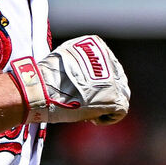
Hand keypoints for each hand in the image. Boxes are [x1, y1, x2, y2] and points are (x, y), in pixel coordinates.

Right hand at [8, 35, 129, 124]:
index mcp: (97, 46)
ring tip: (88, 110)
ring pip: (121, 95)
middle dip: (104, 93)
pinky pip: (120, 111)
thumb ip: (79, 61)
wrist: (44, 90)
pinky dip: (106, 118)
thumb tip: (82, 72)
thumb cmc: (48, 76)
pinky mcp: (116, 98)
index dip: (96, 80)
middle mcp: (110, 61)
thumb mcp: (64, 56)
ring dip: (106, 105)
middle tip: (87, 103)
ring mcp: (115, 80)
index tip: (83, 89)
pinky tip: (92, 118)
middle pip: (116, 80)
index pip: (106, 65)